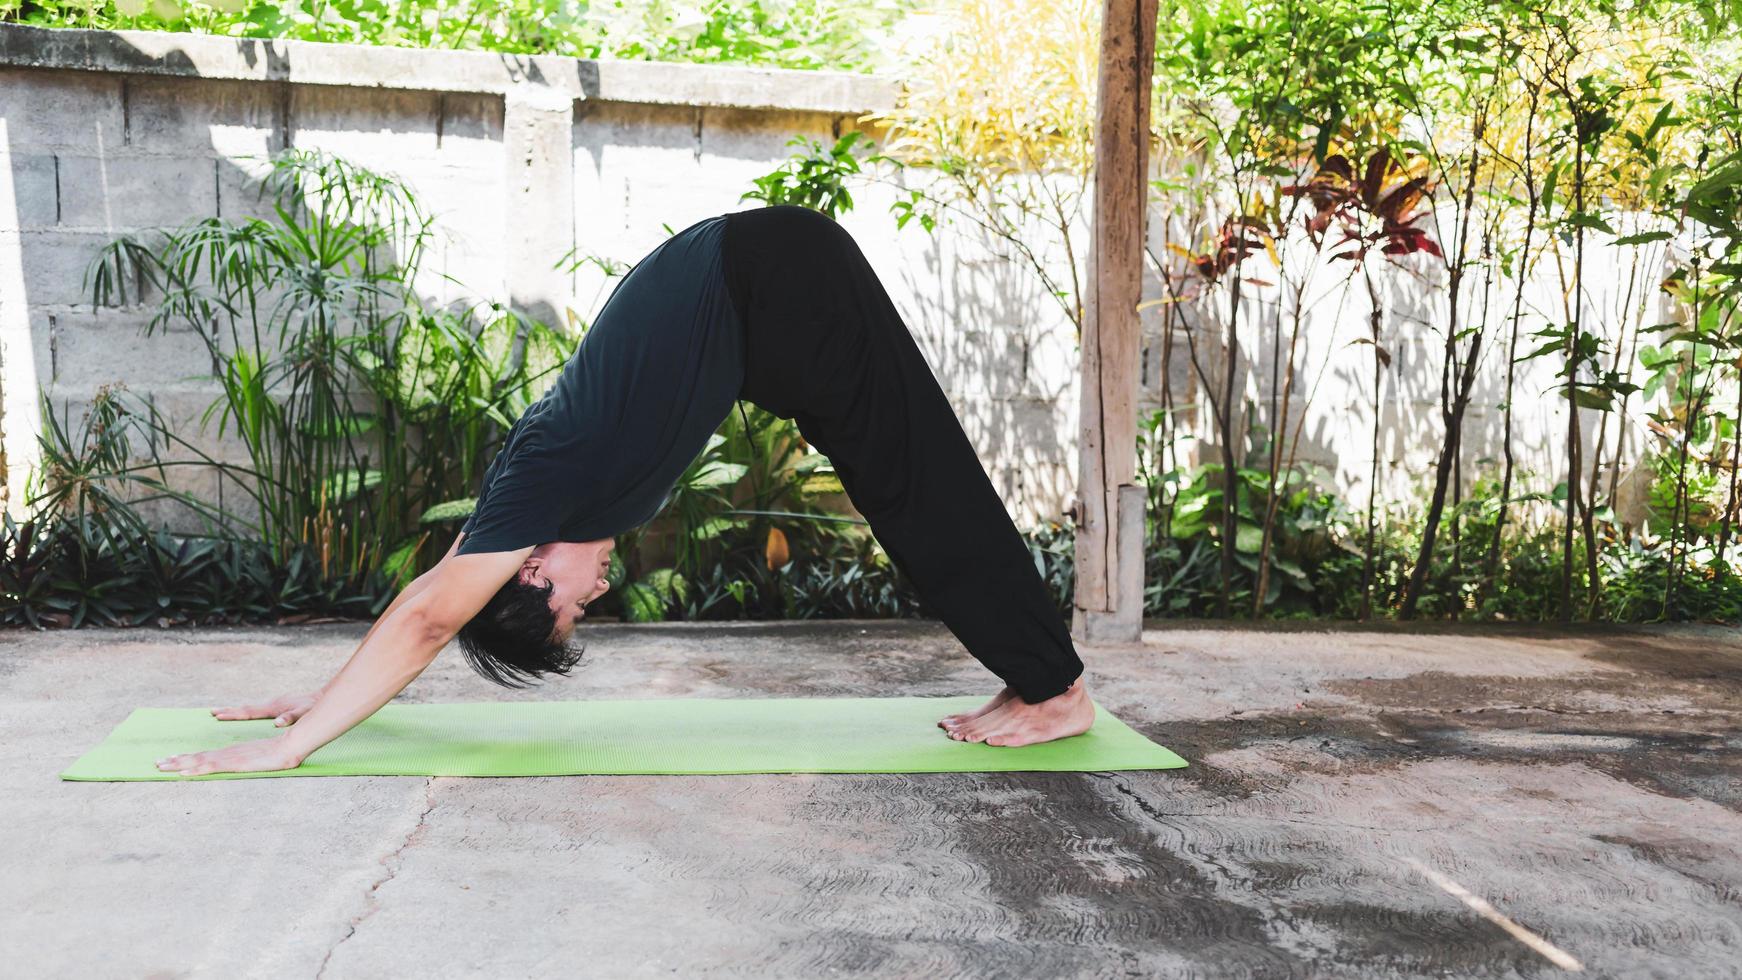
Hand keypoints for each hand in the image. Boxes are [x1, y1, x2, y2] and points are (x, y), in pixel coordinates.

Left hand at [156, 736, 304, 776]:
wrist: (291, 746)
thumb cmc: (282, 752)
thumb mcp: (263, 758)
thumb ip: (253, 760)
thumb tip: (249, 764)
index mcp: (233, 753)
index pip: (205, 756)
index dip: (187, 758)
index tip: (172, 759)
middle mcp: (227, 753)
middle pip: (197, 757)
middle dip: (176, 760)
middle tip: (157, 763)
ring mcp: (230, 758)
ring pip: (199, 761)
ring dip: (179, 763)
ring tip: (162, 766)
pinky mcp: (234, 763)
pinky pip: (210, 766)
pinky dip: (194, 768)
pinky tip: (183, 772)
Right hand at [211, 692, 319, 727]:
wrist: (320, 699)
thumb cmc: (312, 707)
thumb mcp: (303, 712)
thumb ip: (291, 717)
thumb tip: (278, 722)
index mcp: (273, 708)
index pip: (249, 712)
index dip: (233, 715)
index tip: (218, 715)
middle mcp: (270, 705)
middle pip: (245, 709)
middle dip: (228, 711)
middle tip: (211, 712)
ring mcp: (272, 706)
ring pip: (249, 709)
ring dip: (234, 711)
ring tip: (218, 713)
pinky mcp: (276, 707)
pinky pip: (255, 710)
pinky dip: (244, 712)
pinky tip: (240, 715)